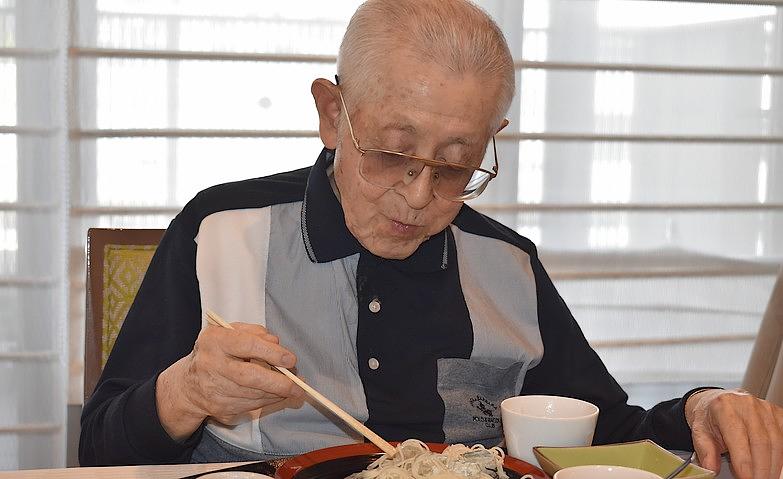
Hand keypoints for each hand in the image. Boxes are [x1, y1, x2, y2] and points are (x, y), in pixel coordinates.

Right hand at [156, 322, 304, 440]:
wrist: (188, 385)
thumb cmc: (216, 352)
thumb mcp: (230, 332)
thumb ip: (255, 332)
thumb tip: (276, 343)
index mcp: (214, 340)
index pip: (247, 345)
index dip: (271, 353)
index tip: (290, 359)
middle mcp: (210, 365)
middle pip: (249, 377)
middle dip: (277, 382)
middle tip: (297, 385)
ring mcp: (213, 389)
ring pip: (252, 395)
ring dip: (276, 393)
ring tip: (291, 389)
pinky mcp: (219, 407)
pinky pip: (250, 406)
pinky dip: (267, 401)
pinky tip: (276, 395)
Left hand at [685, 388, 782, 478]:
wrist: (716, 401)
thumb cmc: (709, 417)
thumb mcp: (699, 432)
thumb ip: (705, 452)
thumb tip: (711, 470)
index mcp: (724, 407)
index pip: (737, 437)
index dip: (744, 461)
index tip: (745, 478)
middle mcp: (746, 405)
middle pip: (760, 442)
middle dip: (760, 468)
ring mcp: (764, 409)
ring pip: (776, 442)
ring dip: (773, 465)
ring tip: (764, 478)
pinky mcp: (777, 414)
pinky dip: (780, 457)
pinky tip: (774, 468)